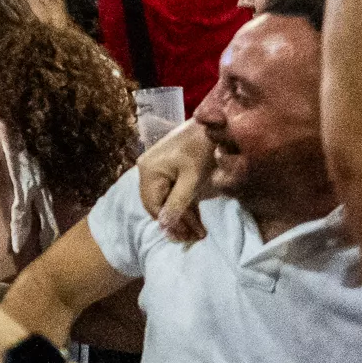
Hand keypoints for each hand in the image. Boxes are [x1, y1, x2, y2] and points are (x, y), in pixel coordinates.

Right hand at [136, 119, 213, 241]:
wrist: (214, 125)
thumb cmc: (203, 149)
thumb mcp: (193, 178)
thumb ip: (178, 202)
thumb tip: (165, 225)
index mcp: (149, 171)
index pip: (153, 205)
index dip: (169, 222)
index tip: (189, 237)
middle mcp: (147, 169)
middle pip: (157, 203)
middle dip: (176, 221)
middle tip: (196, 236)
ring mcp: (156, 168)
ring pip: (164, 199)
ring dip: (180, 215)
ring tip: (199, 230)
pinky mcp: (167, 168)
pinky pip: (170, 191)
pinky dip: (182, 204)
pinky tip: (195, 217)